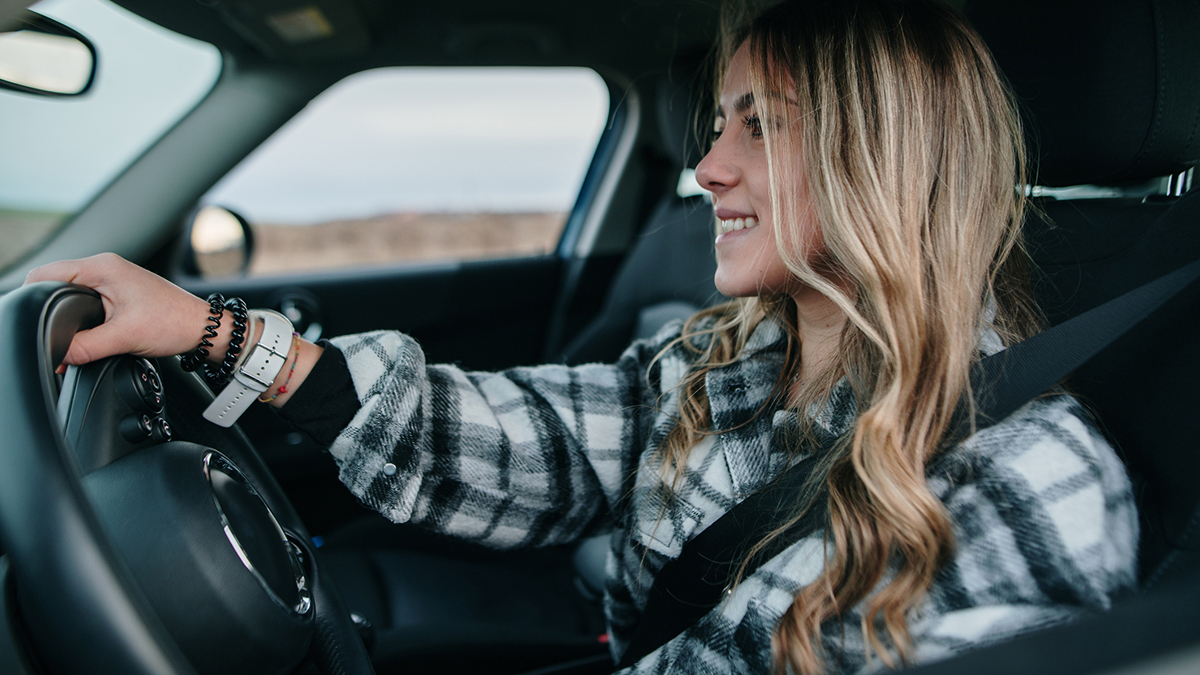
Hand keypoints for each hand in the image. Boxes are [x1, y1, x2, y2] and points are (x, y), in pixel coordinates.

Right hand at [24, 253, 213, 366]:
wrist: (203, 329)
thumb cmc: (174, 323)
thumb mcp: (125, 338)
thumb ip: (86, 346)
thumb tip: (58, 356)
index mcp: (103, 267)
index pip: (47, 274)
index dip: (34, 298)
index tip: (33, 322)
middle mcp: (105, 267)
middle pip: (55, 283)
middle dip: (48, 309)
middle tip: (50, 334)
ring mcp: (112, 279)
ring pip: (70, 293)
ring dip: (65, 314)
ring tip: (67, 334)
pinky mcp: (118, 292)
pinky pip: (86, 300)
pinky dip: (80, 316)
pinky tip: (83, 332)